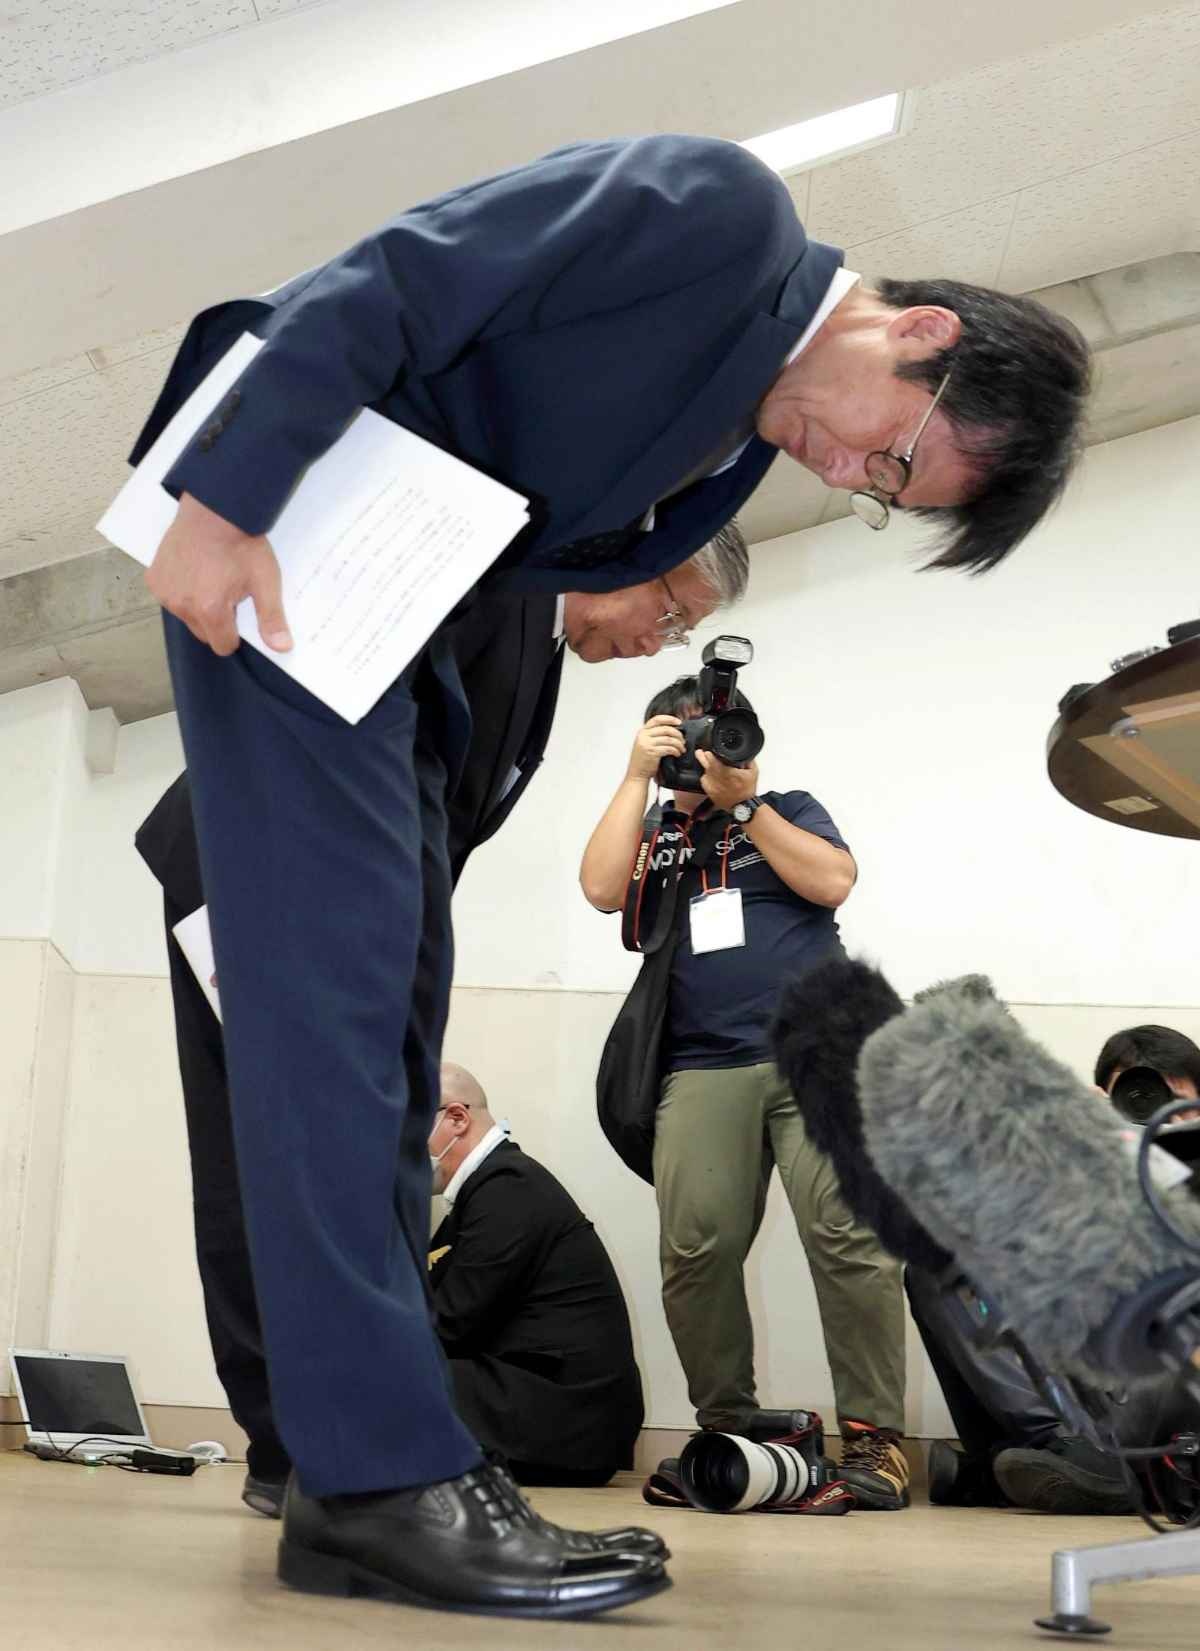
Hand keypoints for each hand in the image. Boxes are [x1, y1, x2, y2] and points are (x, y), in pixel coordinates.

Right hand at [145, 492, 292, 657]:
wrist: (214, 509)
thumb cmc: (241, 544)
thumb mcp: (265, 581)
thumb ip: (272, 618)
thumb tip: (282, 648)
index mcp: (209, 610)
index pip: (223, 645)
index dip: (236, 633)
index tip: (240, 611)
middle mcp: (181, 605)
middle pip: (203, 633)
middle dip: (217, 620)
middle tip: (228, 591)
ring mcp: (164, 592)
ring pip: (186, 616)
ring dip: (197, 606)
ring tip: (211, 578)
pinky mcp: (154, 578)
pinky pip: (170, 597)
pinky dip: (181, 590)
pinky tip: (194, 570)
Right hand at [626, 715, 685, 780]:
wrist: (637, 774)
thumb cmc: (643, 760)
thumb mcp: (645, 743)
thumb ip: (654, 736)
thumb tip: (673, 730)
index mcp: (642, 732)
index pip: (657, 719)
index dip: (670, 719)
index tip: (679, 722)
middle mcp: (643, 736)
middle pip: (666, 729)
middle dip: (678, 734)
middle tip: (683, 740)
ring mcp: (647, 744)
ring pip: (669, 739)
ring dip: (678, 744)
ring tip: (682, 749)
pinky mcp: (652, 752)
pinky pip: (668, 748)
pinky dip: (676, 751)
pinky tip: (677, 754)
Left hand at [698, 751, 758, 810]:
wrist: (743, 806)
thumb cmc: (747, 791)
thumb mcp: (753, 773)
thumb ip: (749, 761)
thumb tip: (745, 753)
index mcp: (729, 772)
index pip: (715, 761)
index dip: (709, 755)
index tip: (708, 752)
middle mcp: (718, 779)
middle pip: (706, 765)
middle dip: (702, 757)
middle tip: (700, 753)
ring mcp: (713, 786)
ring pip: (704, 772)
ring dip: (705, 767)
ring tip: (706, 762)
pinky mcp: (709, 792)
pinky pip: (704, 781)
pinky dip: (706, 777)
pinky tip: (711, 776)